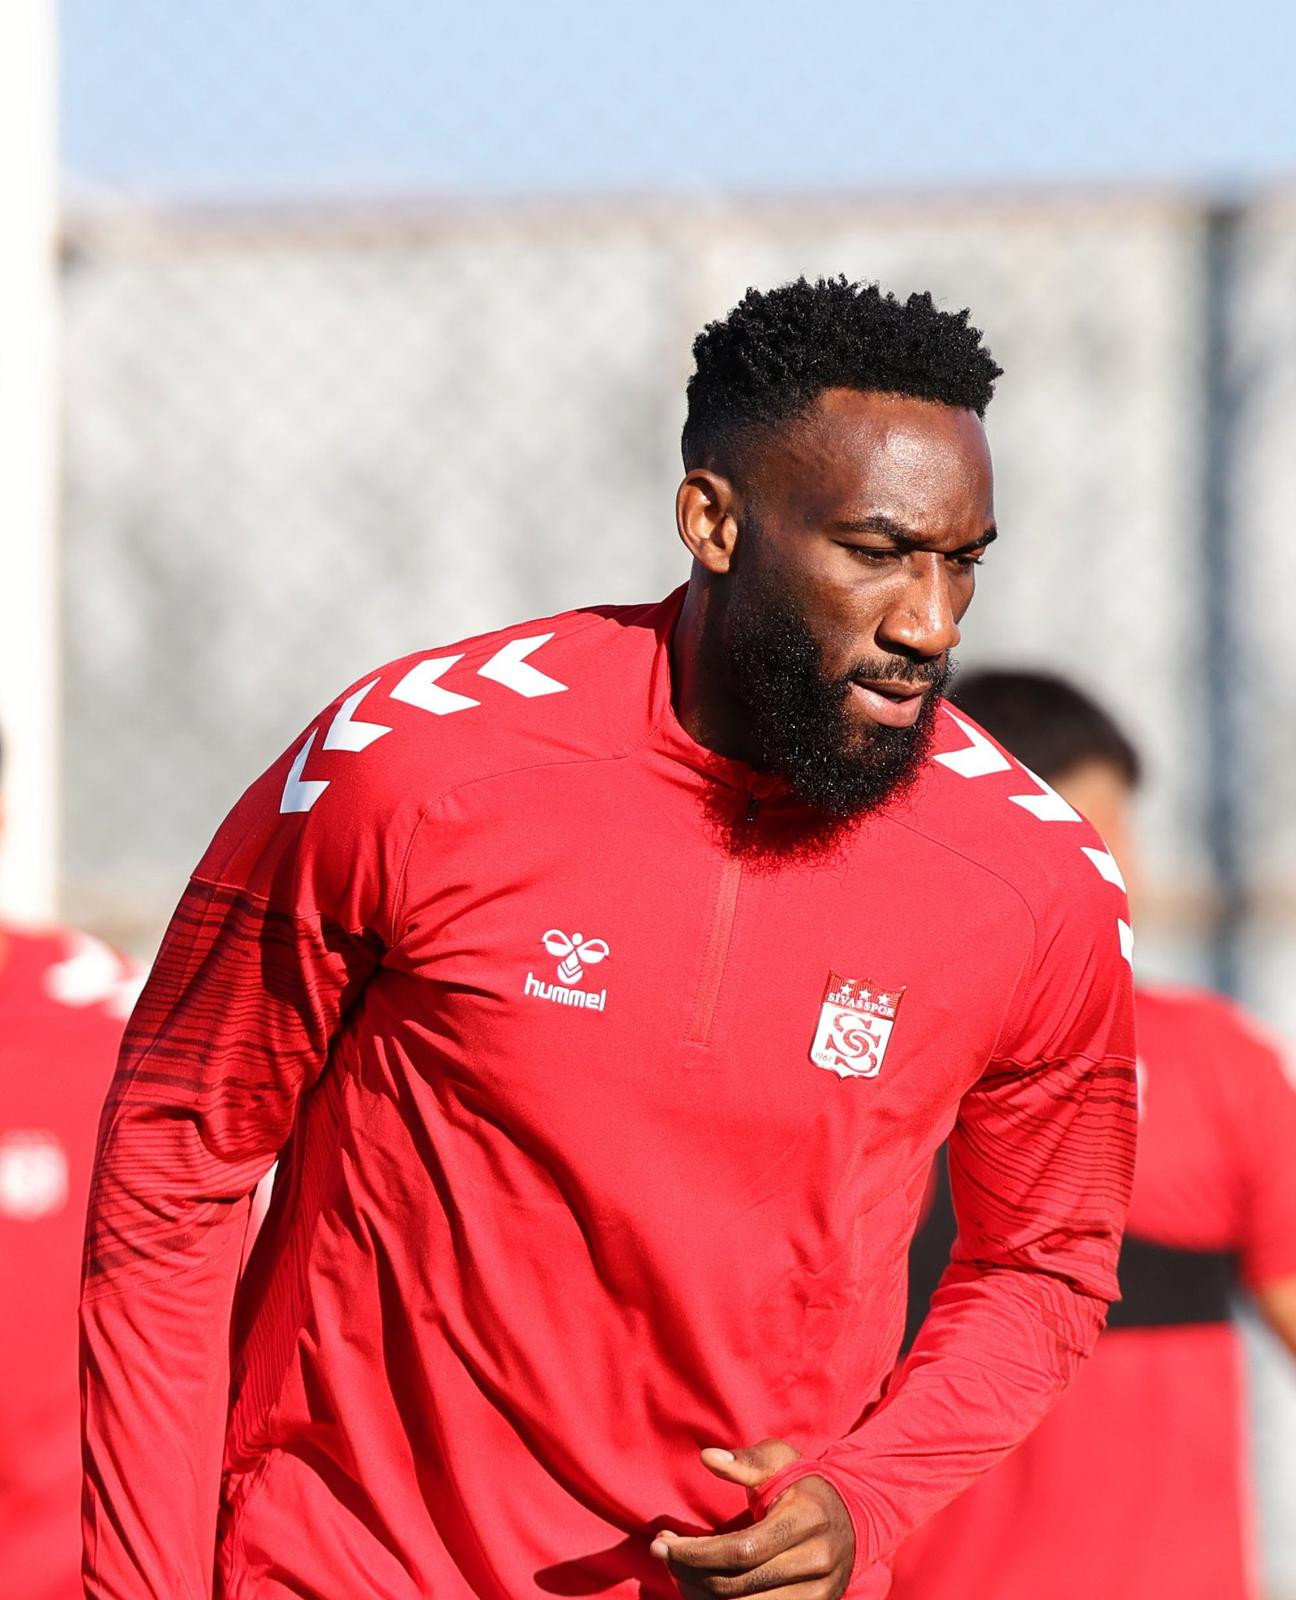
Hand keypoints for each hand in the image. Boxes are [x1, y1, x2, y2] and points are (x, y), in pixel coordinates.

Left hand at [651, 1438, 854, 1597]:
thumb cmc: (803, 1484)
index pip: (742, 1551)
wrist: (852, 1518)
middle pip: (740, 1586)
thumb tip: (707, 1458)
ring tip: (679, 1572)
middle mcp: (817, 1562)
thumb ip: (745, 1460)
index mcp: (808, 1518)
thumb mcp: (780, 1460)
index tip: (662, 1545)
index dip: (697, 1553)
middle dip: (691, 1573)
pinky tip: (703, 1588)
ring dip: (702, 1596)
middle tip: (663, 1555)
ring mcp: (818, 1594)